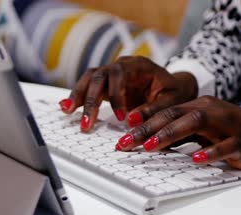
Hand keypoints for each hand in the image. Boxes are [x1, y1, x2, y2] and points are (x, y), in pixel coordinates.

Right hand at [58, 56, 197, 131]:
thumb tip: (132, 121)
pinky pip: (86, 87)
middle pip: (98, 77)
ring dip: (77, 96)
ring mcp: (110, 74)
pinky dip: (77, 97)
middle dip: (90, 101)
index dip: (116, 96)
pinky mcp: (104, 84)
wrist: (171, 87)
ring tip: (67, 111)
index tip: (121, 117)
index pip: (119, 75)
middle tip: (87, 124)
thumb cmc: (173, 92)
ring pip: (88, 79)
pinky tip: (66, 107)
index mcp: (138, 65)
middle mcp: (120, 66)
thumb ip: (153, 110)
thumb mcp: (171, 101)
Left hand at [116, 96, 240, 168]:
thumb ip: (174, 134)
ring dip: (171, 134)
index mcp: (196, 107)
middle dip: (147, 129)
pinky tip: (195, 159)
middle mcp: (209, 111)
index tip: (122, 133)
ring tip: (151, 146)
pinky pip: (226, 145)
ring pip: (197, 122)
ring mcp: (226, 124)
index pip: (164, 112)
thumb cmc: (225, 131)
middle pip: (174, 115)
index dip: (142, 121)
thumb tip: (145, 142)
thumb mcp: (196, 130)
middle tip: (126, 142)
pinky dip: (211, 152)